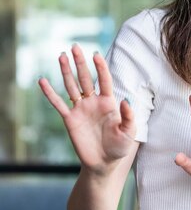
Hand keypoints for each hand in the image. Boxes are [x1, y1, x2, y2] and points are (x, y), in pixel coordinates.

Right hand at [38, 44, 135, 171]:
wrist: (104, 163)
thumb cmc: (119, 147)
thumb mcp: (129, 132)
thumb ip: (129, 116)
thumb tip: (125, 100)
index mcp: (108, 102)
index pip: (104, 80)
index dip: (100, 67)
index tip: (96, 55)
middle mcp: (93, 102)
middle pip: (85, 78)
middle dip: (80, 62)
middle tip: (75, 46)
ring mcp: (80, 109)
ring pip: (71, 86)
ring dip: (66, 71)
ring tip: (61, 55)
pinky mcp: (70, 119)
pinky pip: (58, 104)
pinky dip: (50, 93)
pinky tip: (42, 81)